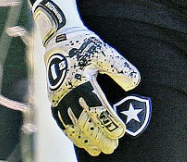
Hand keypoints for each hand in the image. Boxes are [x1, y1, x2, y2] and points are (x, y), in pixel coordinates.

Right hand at [33, 0, 141, 155]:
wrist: (59, 36)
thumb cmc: (84, 43)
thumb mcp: (104, 50)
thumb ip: (120, 67)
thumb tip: (134, 83)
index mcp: (80, 80)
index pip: (97, 108)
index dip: (109, 123)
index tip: (121, 132)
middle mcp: (66, 91)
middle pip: (83, 121)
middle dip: (98, 137)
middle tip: (112, 147)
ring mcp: (57, 96)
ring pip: (70, 125)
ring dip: (84, 139)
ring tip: (97, 150)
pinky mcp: (52, 97)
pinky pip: (60, 121)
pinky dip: (70, 133)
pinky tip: (80, 140)